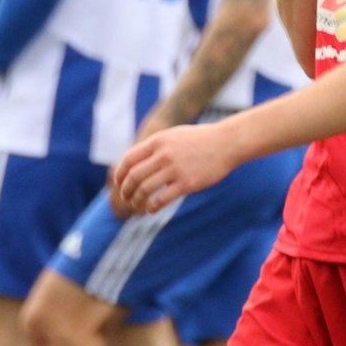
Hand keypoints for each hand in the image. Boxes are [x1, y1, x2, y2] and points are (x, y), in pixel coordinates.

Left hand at [113, 123, 237, 213]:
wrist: (226, 143)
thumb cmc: (200, 140)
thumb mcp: (174, 135)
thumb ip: (155, 146)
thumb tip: (135, 162)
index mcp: (158, 141)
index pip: (129, 159)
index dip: (119, 174)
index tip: (118, 183)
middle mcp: (164, 155)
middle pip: (134, 177)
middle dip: (126, 190)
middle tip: (126, 197)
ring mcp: (175, 169)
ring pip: (145, 190)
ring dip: (137, 200)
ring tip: (137, 205)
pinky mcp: (187, 184)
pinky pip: (162, 199)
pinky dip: (152, 207)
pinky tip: (151, 210)